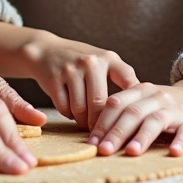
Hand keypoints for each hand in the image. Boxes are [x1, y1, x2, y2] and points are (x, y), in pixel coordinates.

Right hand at [20, 33, 138, 129]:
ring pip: (81, 109)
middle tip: (102, 132)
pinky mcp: (54, 79)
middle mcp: (91, 62)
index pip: (129, 84)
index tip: (134, 123)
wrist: (46, 50)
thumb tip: (137, 109)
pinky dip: (68, 115)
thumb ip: (120, 78)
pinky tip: (71, 112)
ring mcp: (71, 70)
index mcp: (109, 58)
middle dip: (101, 123)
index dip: (133, 106)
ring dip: (83, 121)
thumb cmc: (81, 62)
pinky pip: (64, 108)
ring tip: (85, 122)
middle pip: (100, 104)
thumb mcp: (103, 61)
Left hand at [87, 73, 182, 156]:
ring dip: (142, 137)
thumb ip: (122, 114)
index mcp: (139, 91)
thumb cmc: (161, 108)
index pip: (116, 103)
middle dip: (116, 132)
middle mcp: (156, 97)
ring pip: (156, 121)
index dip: (102, 122)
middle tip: (104, 151)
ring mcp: (175, 110)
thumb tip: (94, 139)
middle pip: (133, 112)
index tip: (91, 142)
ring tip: (131, 152)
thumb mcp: (141, 104)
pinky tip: (173, 152)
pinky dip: (180, 142)